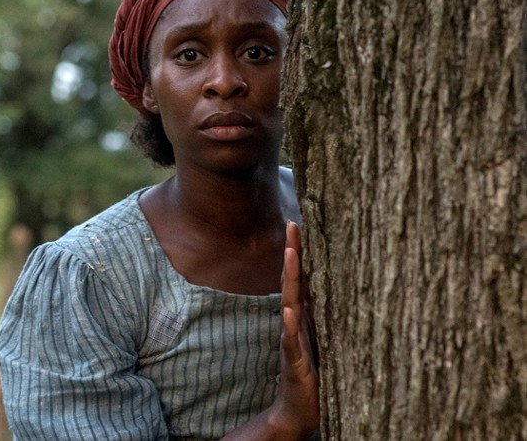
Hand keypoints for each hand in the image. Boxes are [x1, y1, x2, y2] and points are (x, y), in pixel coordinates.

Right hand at [268, 221, 319, 437]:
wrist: (298, 410)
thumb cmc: (316, 377)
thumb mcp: (328, 341)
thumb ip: (329, 318)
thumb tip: (346, 292)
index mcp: (305, 317)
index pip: (302, 278)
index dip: (301, 252)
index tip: (302, 224)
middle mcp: (295, 323)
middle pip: (292, 281)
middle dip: (292, 252)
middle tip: (292, 224)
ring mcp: (292, 340)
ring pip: (289, 302)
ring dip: (288, 278)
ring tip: (289, 254)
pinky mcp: (293, 361)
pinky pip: (290, 339)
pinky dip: (288, 324)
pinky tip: (288, 310)